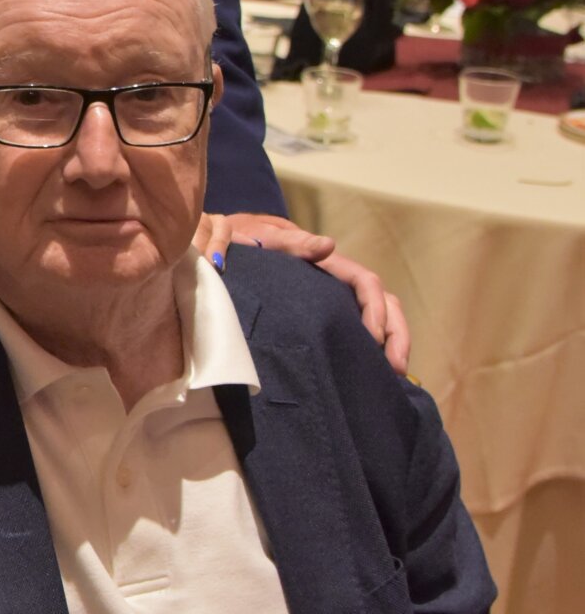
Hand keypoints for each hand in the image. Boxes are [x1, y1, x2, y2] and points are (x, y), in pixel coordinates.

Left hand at [194, 212, 410, 374]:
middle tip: (397, 370)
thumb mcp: (262, 238)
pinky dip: (368, 349)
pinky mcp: (320, 315)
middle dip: (395, 333)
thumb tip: (329, 246)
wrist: (217, 245)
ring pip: (374, 317)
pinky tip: (369, 371)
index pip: (366, 282)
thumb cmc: (239, 240)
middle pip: (381, 302)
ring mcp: (330, 298)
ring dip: (389, 343)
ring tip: (392, 376)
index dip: (376, 309)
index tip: (374, 340)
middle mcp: (335, 280)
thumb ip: (292, 243)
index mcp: (326, 262)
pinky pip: (352, 330)